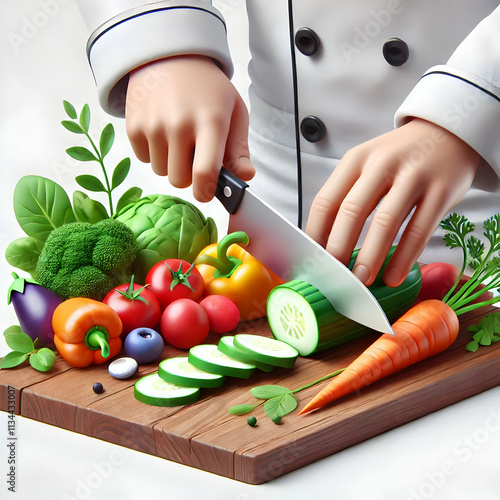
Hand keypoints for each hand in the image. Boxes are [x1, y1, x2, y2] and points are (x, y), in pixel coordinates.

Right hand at [125, 55, 254, 200]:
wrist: (171, 57)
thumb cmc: (208, 89)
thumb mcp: (234, 112)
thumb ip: (239, 150)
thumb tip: (244, 177)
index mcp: (210, 122)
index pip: (204, 173)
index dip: (205, 192)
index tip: (206, 193)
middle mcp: (179, 124)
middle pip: (179, 180)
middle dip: (188, 175)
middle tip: (194, 154)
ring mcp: (153, 124)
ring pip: (161, 172)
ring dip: (171, 164)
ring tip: (178, 138)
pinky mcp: (133, 125)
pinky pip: (144, 159)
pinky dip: (154, 152)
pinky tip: (162, 131)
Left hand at [306, 118, 479, 286]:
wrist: (448, 133)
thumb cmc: (399, 158)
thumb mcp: (367, 165)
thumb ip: (348, 195)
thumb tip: (326, 243)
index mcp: (356, 160)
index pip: (326, 201)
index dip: (316, 234)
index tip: (314, 259)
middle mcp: (382, 164)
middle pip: (352, 211)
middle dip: (339, 249)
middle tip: (336, 275)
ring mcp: (414, 175)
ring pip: (386, 222)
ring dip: (371, 256)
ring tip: (363, 280)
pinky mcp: (442, 190)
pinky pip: (419, 229)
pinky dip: (404, 257)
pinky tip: (394, 275)